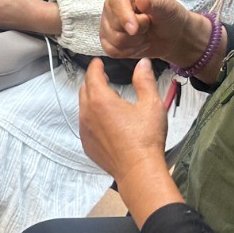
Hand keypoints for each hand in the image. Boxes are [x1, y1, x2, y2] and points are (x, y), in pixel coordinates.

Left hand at [78, 58, 167, 180]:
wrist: (138, 169)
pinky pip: (85, 124)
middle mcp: (87, 113)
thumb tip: (142, 64)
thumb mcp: (151, 104)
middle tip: (103, 77)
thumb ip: (145, 81)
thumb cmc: (146, 138)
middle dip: (92, 81)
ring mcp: (84, 130)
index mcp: (100, 100)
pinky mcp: (87, 144)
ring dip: (91, 99)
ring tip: (105, 98)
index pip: (92, 75)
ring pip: (83, 107)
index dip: (95, 66)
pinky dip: (91, 117)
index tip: (98, 62)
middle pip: (84, 90)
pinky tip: (105, 120)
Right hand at [99, 0, 208, 64]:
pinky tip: (139, 45)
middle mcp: (112, 6)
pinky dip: (129, 52)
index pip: (116, 2)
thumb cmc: (169, 16)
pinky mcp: (108, 40)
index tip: (134, 30)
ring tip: (145, 34)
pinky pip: (112, 51)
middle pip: (115, 25)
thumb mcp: (167, 7)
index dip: (124, 17)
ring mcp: (107, 24)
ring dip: (135, 42)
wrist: (171, 35)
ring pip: (114, 40)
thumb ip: (154, 3)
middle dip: (137, 31)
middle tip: (149, 25)